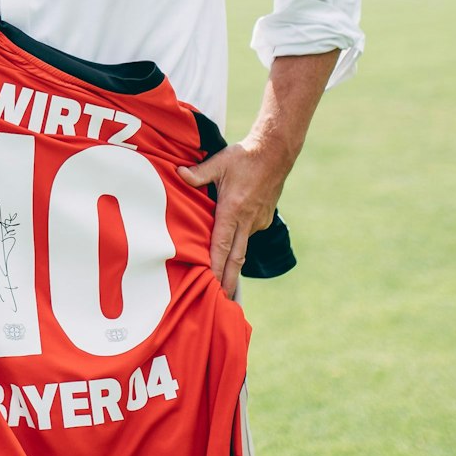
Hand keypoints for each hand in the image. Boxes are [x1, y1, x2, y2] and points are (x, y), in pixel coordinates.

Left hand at [179, 140, 291, 297]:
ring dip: (232, 264)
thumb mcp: (219, 162)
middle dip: (229, 282)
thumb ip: (198, 173)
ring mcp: (257, 221)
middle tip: (222, 303)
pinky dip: (239, 240)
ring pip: (241, 246)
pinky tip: (232, 243)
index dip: (216, 268)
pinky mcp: (263, 218)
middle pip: (236, 258)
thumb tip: (179, 174)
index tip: (213, 287)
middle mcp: (247, 220)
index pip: (221, 246)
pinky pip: (247, 233)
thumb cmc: (245, 157)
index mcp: (232, 210)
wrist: (276, 152)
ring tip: (224, 283)